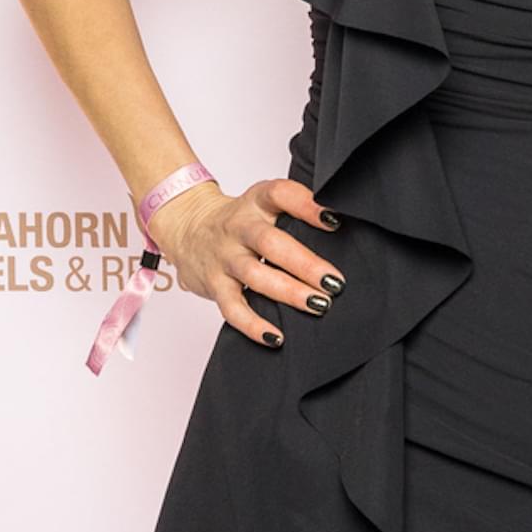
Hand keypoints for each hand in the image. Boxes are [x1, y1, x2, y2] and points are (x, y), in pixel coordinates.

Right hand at [148, 175, 344, 347]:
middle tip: (335, 281)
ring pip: (255, 276)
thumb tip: (344, 229)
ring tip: (319, 305)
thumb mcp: (263, 204)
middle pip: (271, 243)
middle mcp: (238, 227)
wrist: (188, 228)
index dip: (307, 204)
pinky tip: (276, 337)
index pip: (280, 194)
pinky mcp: (213, 285)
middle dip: (305, 264)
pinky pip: (232, 309)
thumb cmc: (240, 220)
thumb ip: (296, 211)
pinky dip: (253, 325)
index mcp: (255, 202)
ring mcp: (224, 257)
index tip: (335, 219)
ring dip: (289, 293)